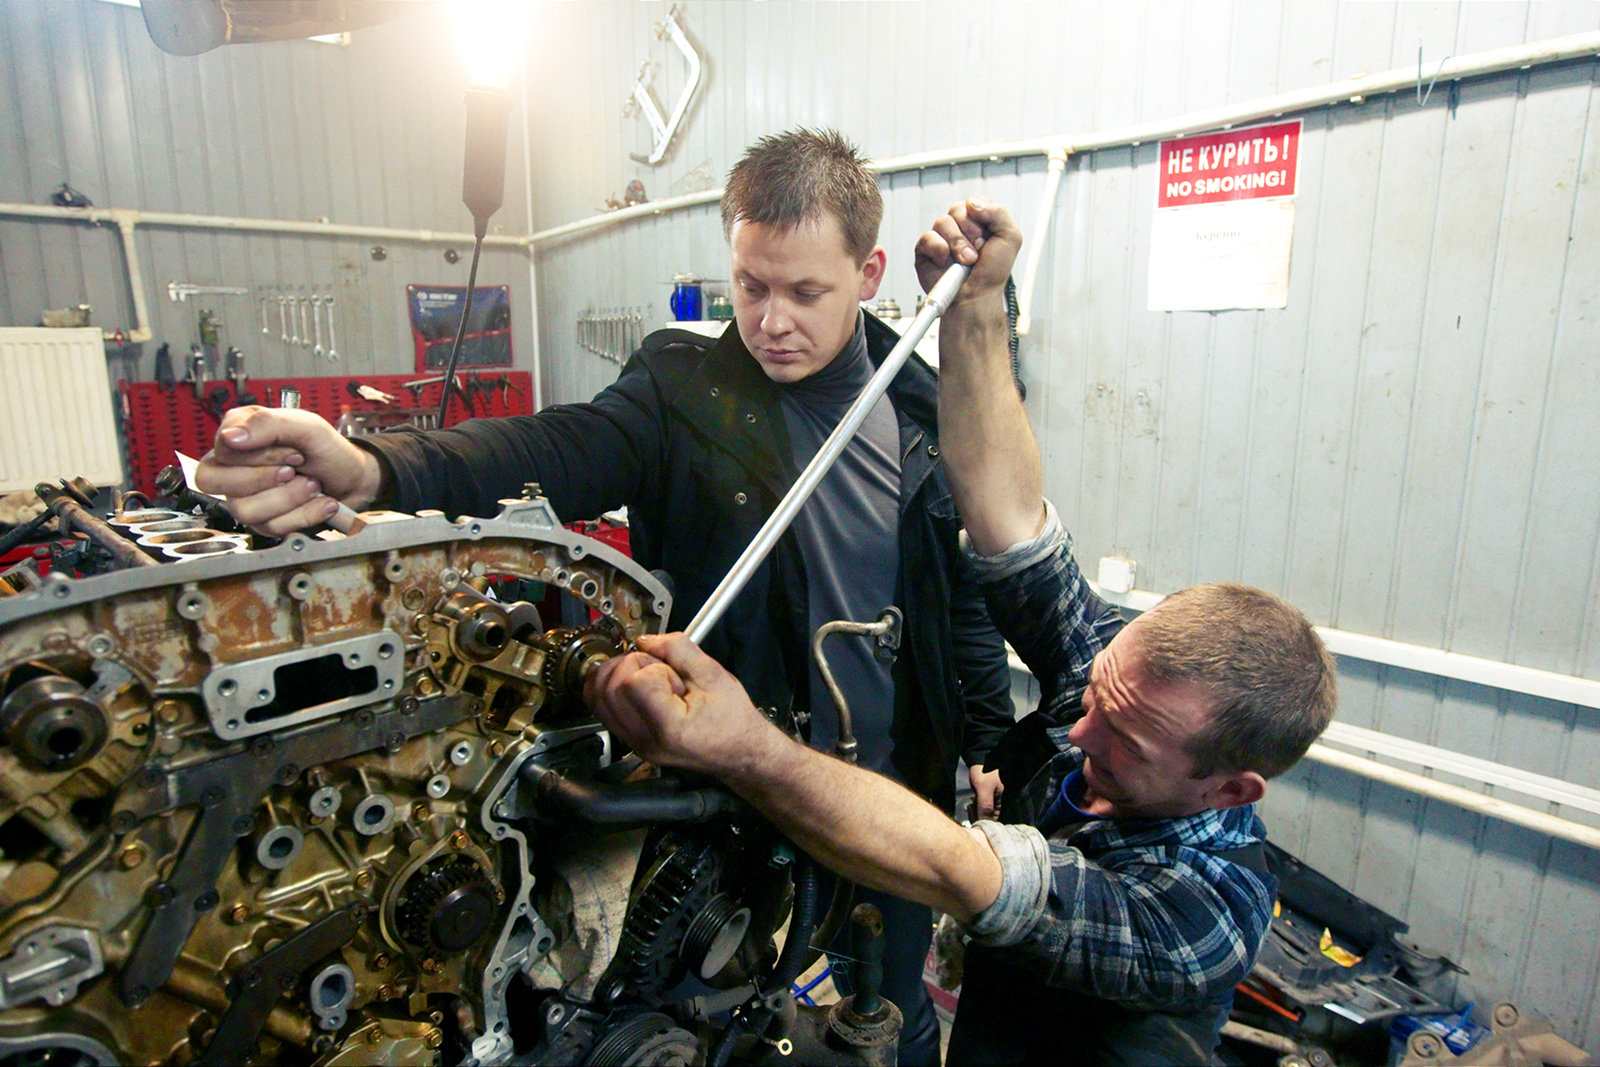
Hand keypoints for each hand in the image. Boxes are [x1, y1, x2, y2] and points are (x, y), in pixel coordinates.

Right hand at [195, 407, 380, 535]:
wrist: (352, 479)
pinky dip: (303, 514)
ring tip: (311, 485)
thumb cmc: (326, 449)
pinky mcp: (262, 521)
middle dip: (267, 478)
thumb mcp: (305, 426)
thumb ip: (266, 423)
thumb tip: (229, 436)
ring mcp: (245, 496)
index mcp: (239, 436)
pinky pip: (270, 527)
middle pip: (214, 482)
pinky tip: (317, 501)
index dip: (258, 456)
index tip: (292, 452)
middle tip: (295, 470)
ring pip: (244, 510)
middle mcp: (235, 467)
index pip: (222, 452)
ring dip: (289, 498)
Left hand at [583, 632, 778, 775]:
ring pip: (596, 698)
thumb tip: (647, 640)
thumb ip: (679, 650)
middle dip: (629, 665)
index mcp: (669, 727)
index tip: (672, 673)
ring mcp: (634, 743)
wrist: (738, 751)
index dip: (651, 666)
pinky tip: (632, 683)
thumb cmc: (732, 721)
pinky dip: (609, 688)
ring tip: (647, 677)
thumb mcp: (715, 675)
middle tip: (658, 670)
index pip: (633, 682)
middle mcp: (645, 740)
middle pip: (608, 688)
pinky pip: (601, 709)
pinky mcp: (630, 741)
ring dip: (616, 675)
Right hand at [913, 197, 1022, 309]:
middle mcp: (960, 227)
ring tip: (966, 261)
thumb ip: (998, 213)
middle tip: (978, 250)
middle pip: (957, 209)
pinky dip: (939, 249)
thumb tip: (973, 202)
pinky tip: (946, 261)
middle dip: (971, 231)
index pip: (974, 202)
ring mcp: (942, 237)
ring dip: (958, 243)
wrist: (976, 297)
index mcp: (979, 221)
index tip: (988, 236)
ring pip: (943, 221)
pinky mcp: (926, 249)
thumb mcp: (1010, 238)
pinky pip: (928, 237)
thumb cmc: (992, 273)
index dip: (981, 217)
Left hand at [968, 763, 1003, 819]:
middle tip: (970, 808)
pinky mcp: (983, 797)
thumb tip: (983, 823)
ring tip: (970, 805)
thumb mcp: (984, 789)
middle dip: (977, 816)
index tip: (973, 818)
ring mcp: (989, 801)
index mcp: (999, 803)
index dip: (982, 822)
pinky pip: (979, 808)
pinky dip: (974, 807)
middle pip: (986, 818)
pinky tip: (971, 803)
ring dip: (975, 812)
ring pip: (981, 813)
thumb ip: (985, 806)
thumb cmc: (984, 773)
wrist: (980, 759)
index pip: (991, 821)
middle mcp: (995, 804)